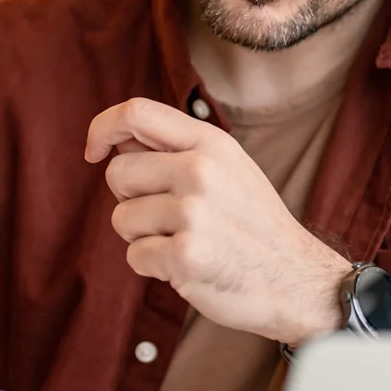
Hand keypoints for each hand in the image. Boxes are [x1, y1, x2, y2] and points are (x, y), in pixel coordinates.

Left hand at [86, 97, 351, 345]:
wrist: (295, 279)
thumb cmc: (253, 224)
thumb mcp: (228, 168)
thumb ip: (177, 150)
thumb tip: (117, 140)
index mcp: (210, 143)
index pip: (135, 112)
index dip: (102, 128)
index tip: (94, 151)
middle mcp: (200, 170)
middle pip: (118, 172)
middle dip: (130, 199)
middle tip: (168, 217)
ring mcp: (194, 213)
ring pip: (121, 218)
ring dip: (143, 237)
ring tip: (184, 241)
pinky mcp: (186, 256)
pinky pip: (135, 256)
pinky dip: (153, 267)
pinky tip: (186, 266)